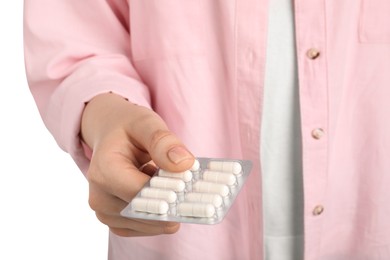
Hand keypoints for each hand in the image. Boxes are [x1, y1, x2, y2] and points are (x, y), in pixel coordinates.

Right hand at [81, 93, 193, 236]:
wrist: (111, 137)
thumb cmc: (128, 129)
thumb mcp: (145, 123)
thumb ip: (163, 141)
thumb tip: (184, 163)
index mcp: (103, 170)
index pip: (139, 192)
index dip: (168, 193)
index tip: (192, 188)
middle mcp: (99, 197)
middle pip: (145, 212)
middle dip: (176, 206)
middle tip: (204, 198)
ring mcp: (107, 214)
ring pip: (149, 225)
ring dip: (172, 211)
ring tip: (185, 191)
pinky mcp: (118, 223)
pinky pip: (147, 228)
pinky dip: (164, 216)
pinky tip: (171, 198)